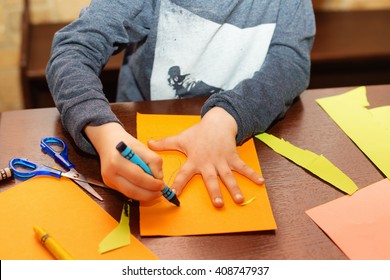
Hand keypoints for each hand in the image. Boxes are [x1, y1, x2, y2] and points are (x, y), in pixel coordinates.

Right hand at [84, 122, 164, 201]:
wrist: (107, 141)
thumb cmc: (126, 142)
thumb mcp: (142, 147)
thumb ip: (153, 160)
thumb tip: (159, 176)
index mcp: (117, 161)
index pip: (137, 177)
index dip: (152, 183)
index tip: (162, 184)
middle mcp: (110, 173)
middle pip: (132, 190)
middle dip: (149, 194)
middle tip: (161, 191)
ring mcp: (108, 180)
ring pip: (129, 194)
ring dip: (145, 196)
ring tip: (155, 192)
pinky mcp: (110, 184)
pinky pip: (126, 192)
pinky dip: (138, 193)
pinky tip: (146, 189)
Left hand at [148, 107, 263, 207]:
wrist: (217, 122)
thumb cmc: (198, 133)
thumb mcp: (181, 138)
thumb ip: (165, 143)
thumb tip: (148, 143)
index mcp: (194, 160)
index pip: (183, 174)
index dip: (177, 185)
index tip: (173, 196)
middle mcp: (208, 163)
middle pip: (211, 180)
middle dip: (215, 192)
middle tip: (218, 204)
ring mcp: (222, 161)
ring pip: (228, 176)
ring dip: (235, 188)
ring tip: (240, 200)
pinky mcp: (233, 157)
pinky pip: (243, 167)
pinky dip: (253, 174)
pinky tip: (261, 182)